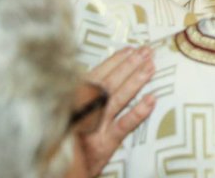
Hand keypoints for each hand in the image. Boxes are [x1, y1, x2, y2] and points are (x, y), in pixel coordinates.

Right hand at [80, 47, 155, 176]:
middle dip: (128, 66)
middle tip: (147, 51)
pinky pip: (122, 126)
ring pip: (117, 99)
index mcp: (72, 103)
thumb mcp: (72, 117)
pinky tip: (152, 100)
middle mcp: (82, 113)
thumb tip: (105, 76)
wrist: (62, 174)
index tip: (130, 49)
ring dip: (135, 81)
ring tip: (151, 67)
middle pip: (108, 84)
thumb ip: (83, 99)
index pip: (95, 77)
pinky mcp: (103, 145)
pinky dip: (137, 112)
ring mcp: (93, 128)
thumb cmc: (69, 143)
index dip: (113, 62)